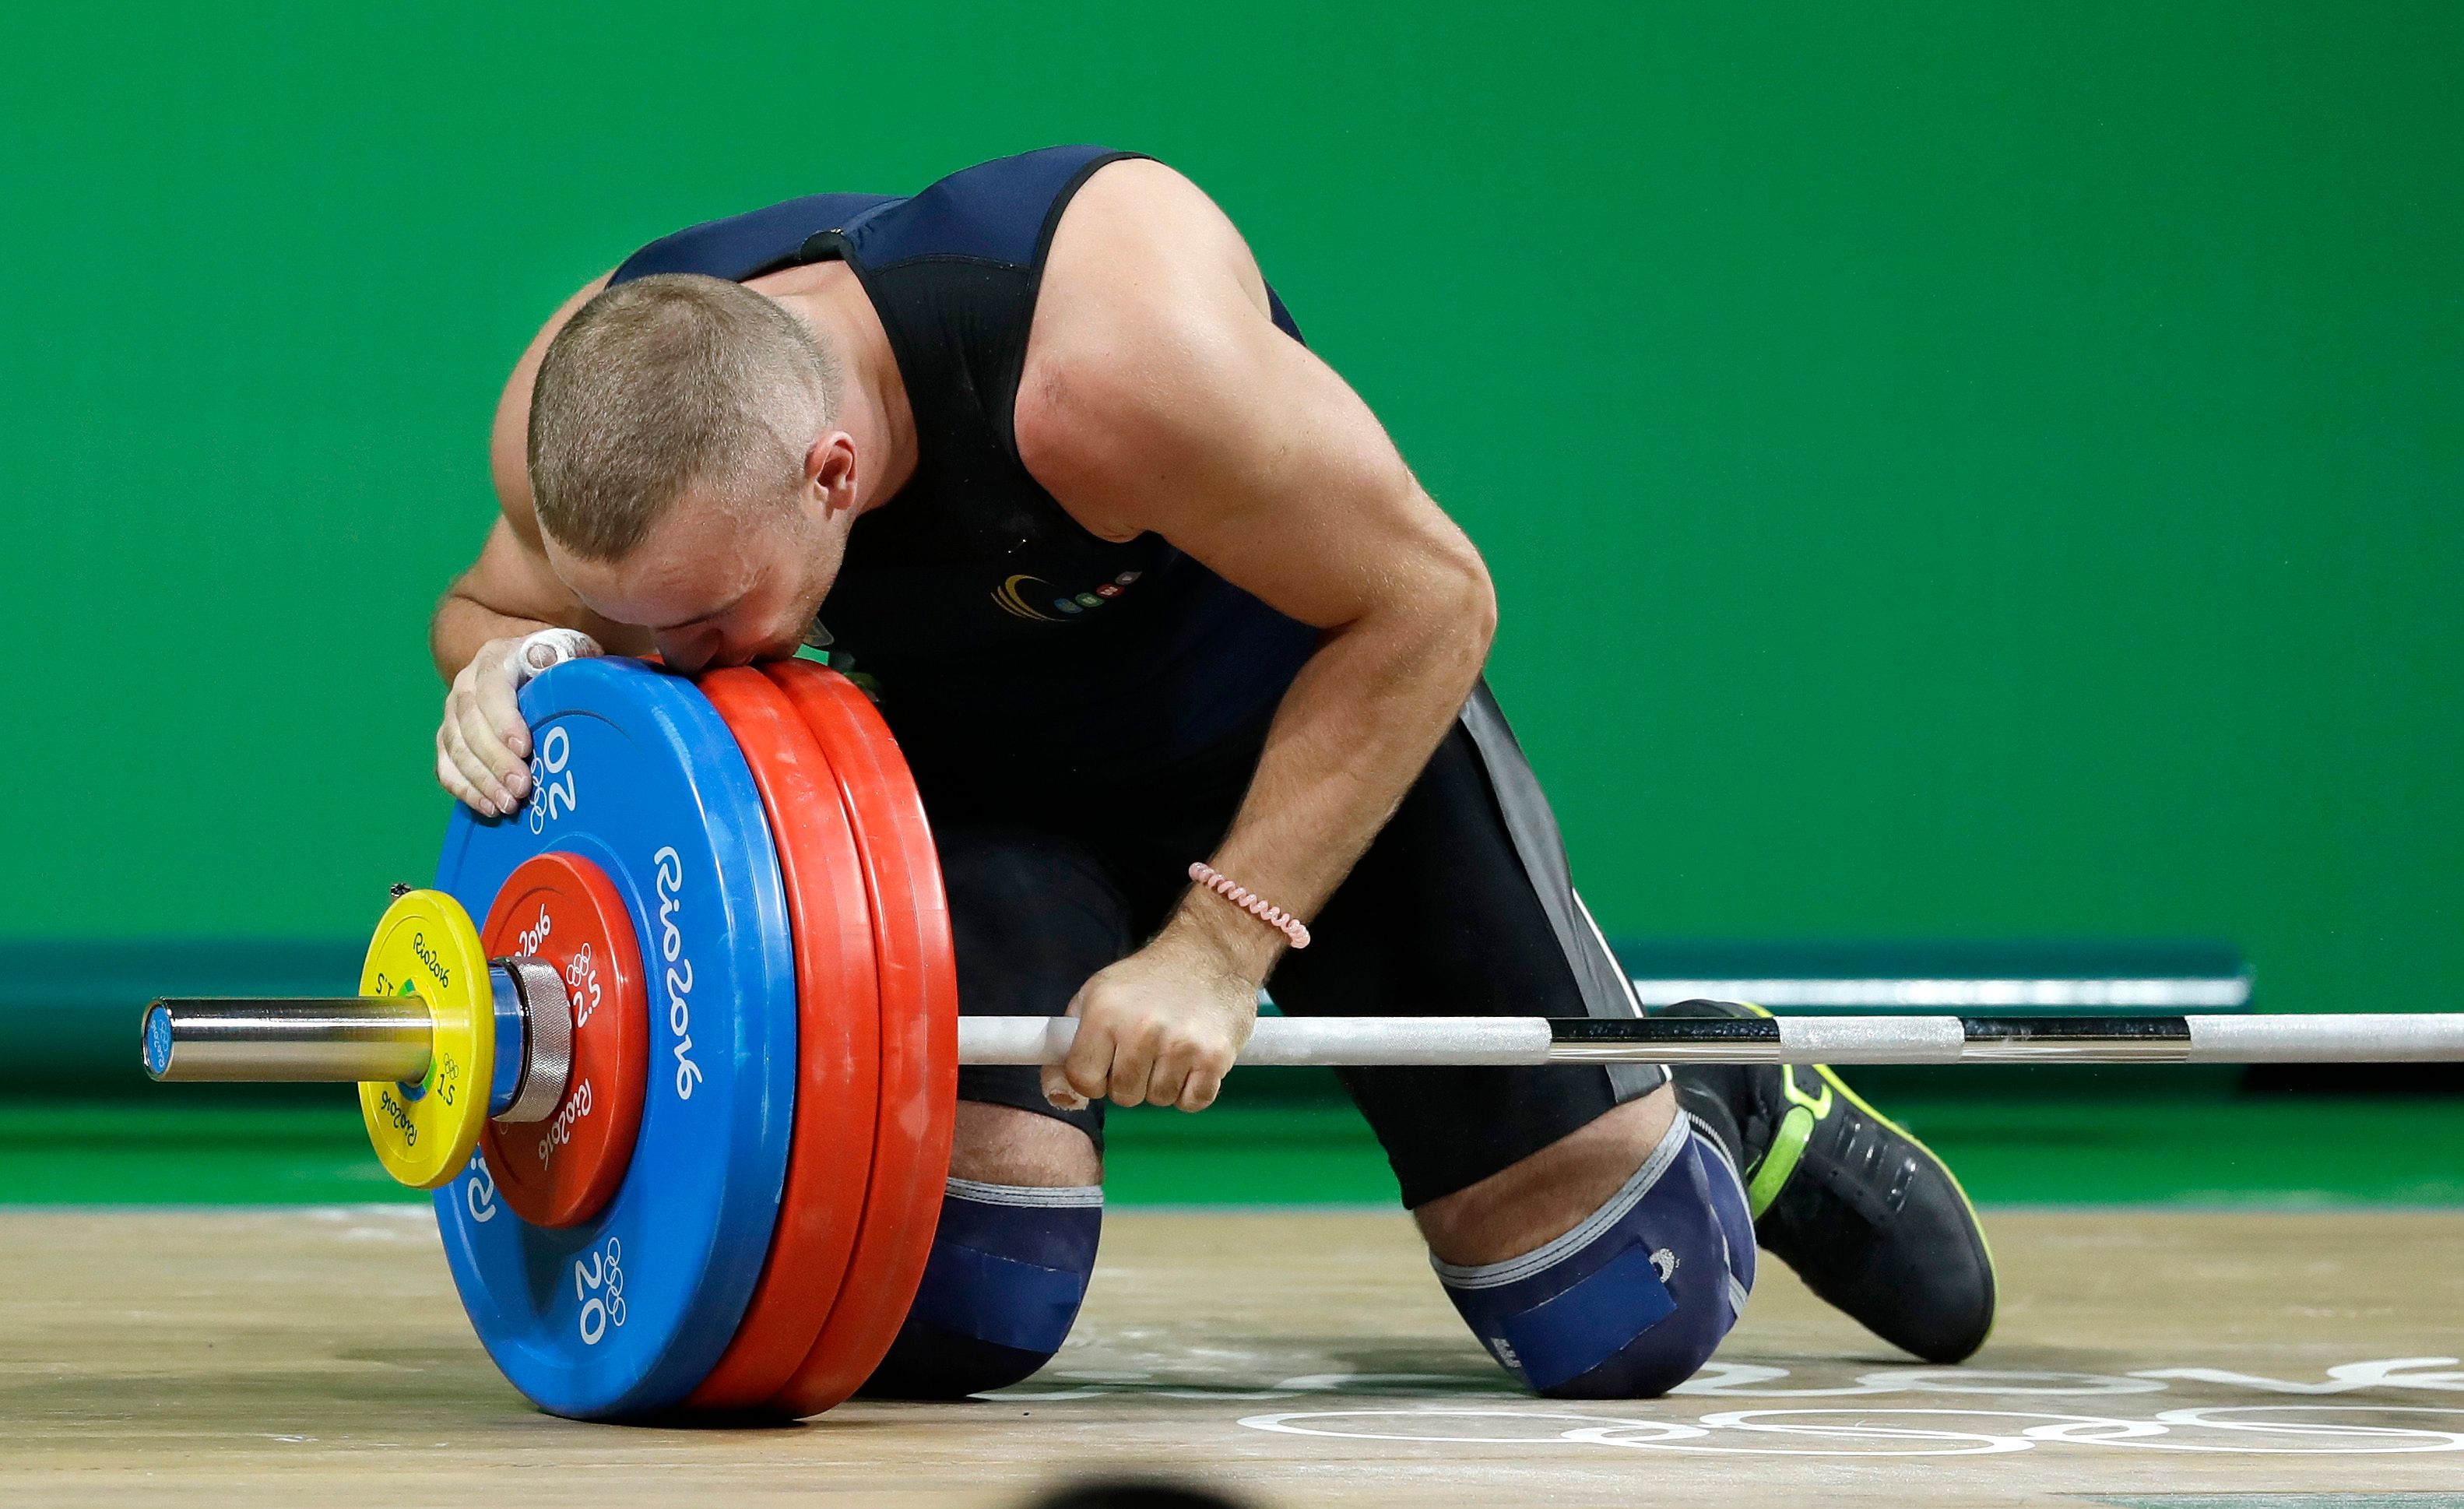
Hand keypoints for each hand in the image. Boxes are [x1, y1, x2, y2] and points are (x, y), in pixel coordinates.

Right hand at [436, 629, 601, 815]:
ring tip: (508, 804)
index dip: (504, 720)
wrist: (529, 662)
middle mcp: (467, 684)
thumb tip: (567, 672)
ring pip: (455, 747)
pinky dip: (465, 789)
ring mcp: (453, 712)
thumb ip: (565, 660)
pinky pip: (446, 766)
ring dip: (481, 780)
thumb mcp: (567, 652)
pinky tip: (488, 807)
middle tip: (521, 788)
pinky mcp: (449, 737)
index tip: (524, 748)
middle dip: (495, 760)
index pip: (492, 690)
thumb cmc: (556, 662)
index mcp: (495, 659)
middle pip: (470, 723)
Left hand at [1041, 925, 1260, 1111]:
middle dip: (1132, 1081)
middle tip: (1147, 1050)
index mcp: (1104, 1012)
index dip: (1094, 1079)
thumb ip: (1070, 1042)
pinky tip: (1194, 1060)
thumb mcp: (1097, 994)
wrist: (1211, 954)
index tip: (1108, 1065)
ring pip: (1159, 1100)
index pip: (1082, 1079)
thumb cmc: (1149, 979)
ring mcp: (1180, 1045)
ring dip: (1165, 1083)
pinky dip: (1194, 1090)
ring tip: (1173, 1048)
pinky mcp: (1214, 1057)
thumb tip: (1060, 1093)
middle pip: (1124, 1096)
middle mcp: (1140, 1029)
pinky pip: (1193, 1102)